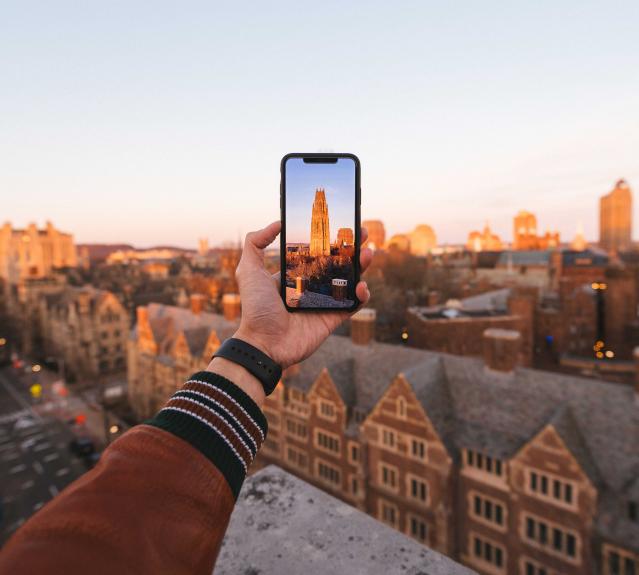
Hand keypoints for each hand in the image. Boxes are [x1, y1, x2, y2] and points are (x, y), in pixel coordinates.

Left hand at [233, 221, 371, 368]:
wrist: (264, 342)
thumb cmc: (255, 308)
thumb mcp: (249, 270)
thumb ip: (256, 243)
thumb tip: (277, 223)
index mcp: (294, 274)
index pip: (317, 252)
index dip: (330, 240)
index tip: (341, 225)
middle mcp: (311, 286)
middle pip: (337, 263)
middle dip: (352, 248)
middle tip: (361, 233)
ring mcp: (324, 302)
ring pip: (349, 281)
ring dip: (362, 266)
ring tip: (367, 254)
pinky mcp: (333, 318)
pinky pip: (353, 304)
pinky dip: (362, 295)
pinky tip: (361, 285)